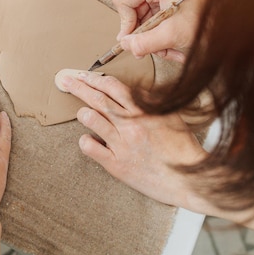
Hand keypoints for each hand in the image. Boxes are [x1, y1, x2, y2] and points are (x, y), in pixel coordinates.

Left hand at [59, 71, 206, 209]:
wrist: (188, 179)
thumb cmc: (182, 148)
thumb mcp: (171, 116)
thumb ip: (150, 102)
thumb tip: (133, 91)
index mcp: (144, 110)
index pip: (113, 86)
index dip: (96, 78)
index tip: (86, 75)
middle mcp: (130, 125)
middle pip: (98, 99)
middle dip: (78, 87)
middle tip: (65, 80)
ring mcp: (121, 145)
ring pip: (91, 119)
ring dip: (82, 113)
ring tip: (81, 112)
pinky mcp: (116, 165)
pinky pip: (91, 148)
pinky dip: (85, 140)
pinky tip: (88, 138)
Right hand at [112, 0, 208, 61]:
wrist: (235, 26)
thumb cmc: (209, 22)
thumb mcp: (172, 34)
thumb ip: (144, 42)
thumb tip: (125, 45)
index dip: (125, 21)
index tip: (133, 39)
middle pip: (134, 13)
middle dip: (142, 35)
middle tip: (148, 50)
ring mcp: (167, 0)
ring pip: (145, 24)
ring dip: (153, 42)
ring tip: (169, 51)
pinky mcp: (173, 11)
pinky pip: (158, 28)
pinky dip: (163, 41)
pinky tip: (176, 50)